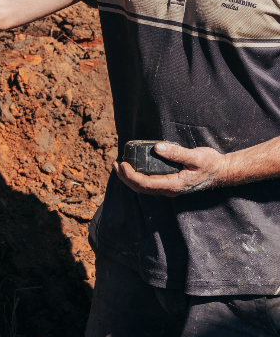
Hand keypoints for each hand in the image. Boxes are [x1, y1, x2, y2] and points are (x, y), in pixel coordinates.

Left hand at [114, 142, 233, 197]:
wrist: (221, 171)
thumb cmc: (210, 163)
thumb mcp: (195, 156)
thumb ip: (177, 153)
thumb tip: (157, 147)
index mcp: (174, 185)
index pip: (145, 184)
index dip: (130, 175)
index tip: (121, 164)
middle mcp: (169, 189)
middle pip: (141, 188)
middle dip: (125, 177)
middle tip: (114, 164)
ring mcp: (169, 187)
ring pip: (144, 187)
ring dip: (129, 178)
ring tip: (119, 166)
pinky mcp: (170, 183)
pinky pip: (150, 183)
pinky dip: (138, 177)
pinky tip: (134, 167)